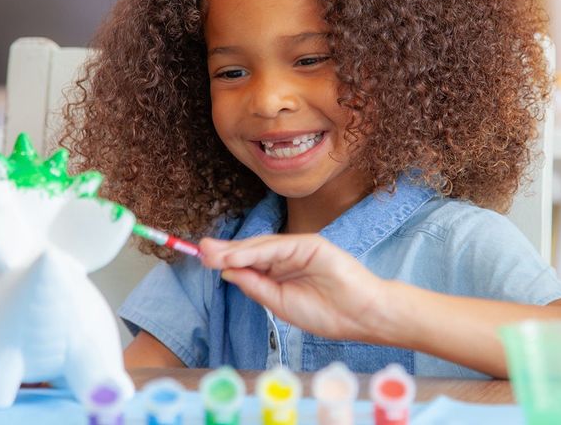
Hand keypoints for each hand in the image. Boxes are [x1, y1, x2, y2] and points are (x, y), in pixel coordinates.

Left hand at [199, 234, 386, 341]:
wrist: (361, 317)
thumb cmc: (326, 314)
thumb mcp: (279, 303)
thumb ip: (255, 285)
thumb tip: (227, 271)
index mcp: (280, 272)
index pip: (248, 262)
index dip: (226, 259)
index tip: (202, 258)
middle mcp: (287, 257)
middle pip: (251, 250)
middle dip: (225, 251)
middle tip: (199, 250)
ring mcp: (299, 248)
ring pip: (262, 246)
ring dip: (236, 250)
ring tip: (212, 253)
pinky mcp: (312, 244)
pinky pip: (279, 247)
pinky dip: (257, 251)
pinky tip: (238, 256)